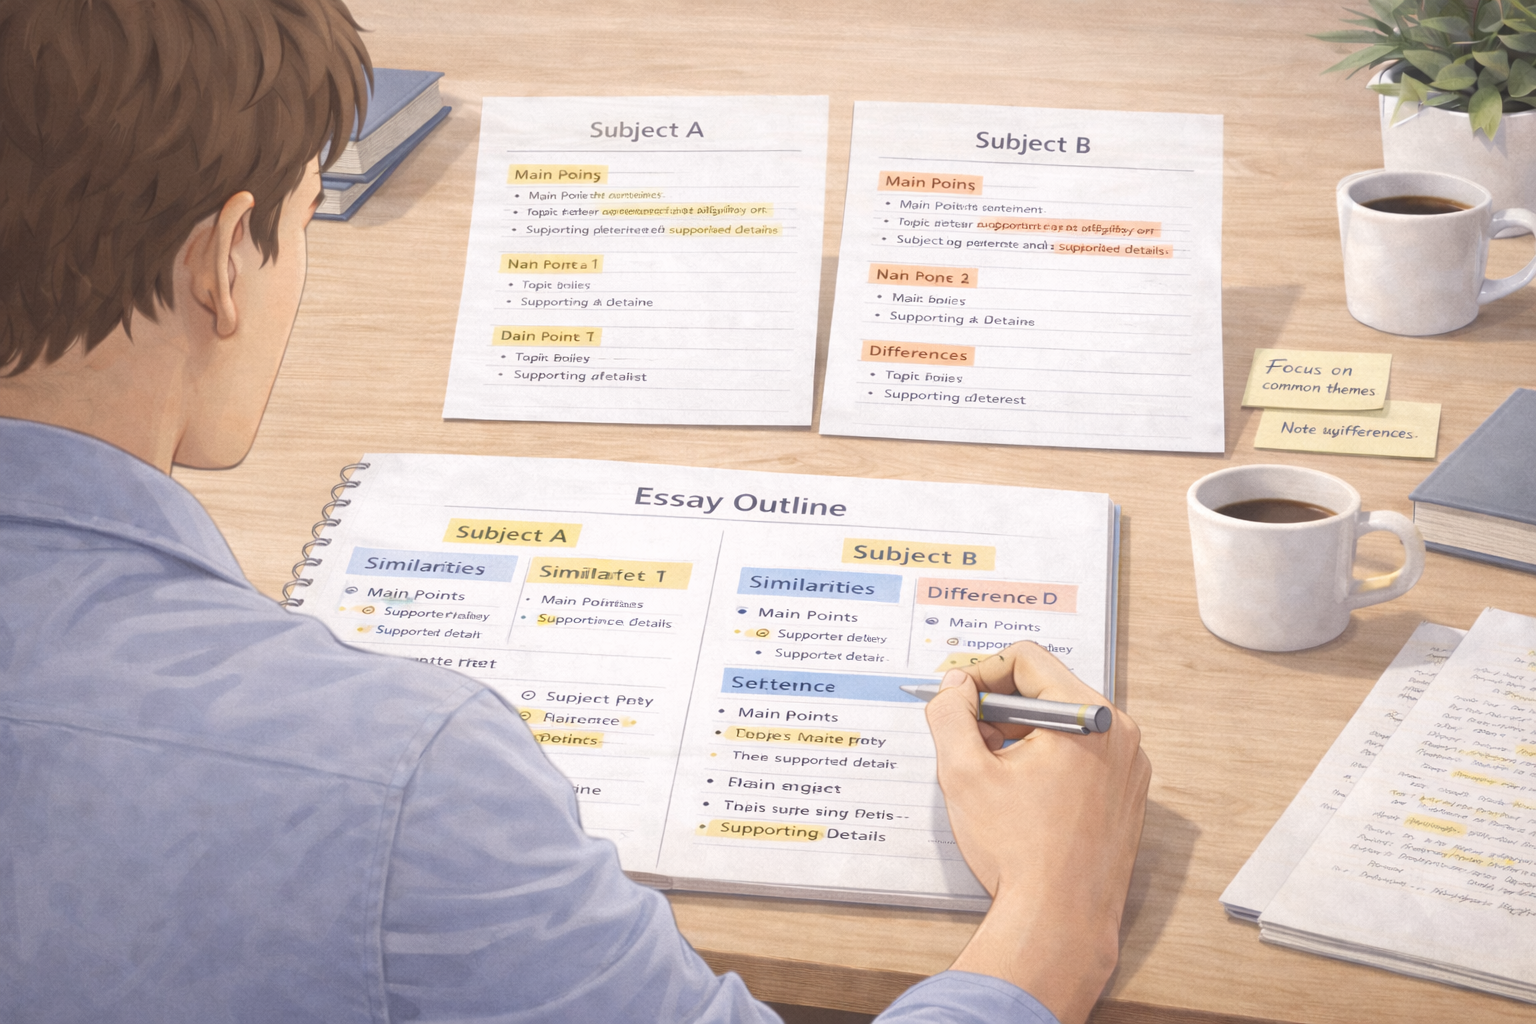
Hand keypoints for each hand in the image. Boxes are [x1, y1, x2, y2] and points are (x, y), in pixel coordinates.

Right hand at [924, 642, 1150, 1023]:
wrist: (1060, 923)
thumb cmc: (1020, 854)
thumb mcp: (964, 773)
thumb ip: (950, 714)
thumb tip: (954, 688)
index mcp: (1089, 718)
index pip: (1028, 660)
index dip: (981, 673)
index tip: (956, 702)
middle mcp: (1120, 735)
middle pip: (1048, 689)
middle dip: (999, 708)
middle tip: (968, 739)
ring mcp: (1129, 767)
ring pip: (1063, 723)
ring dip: (1020, 735)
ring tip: (991, 773)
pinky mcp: (1126, 795)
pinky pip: (1082, 755)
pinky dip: (1046, 760)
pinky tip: (1019, 795)